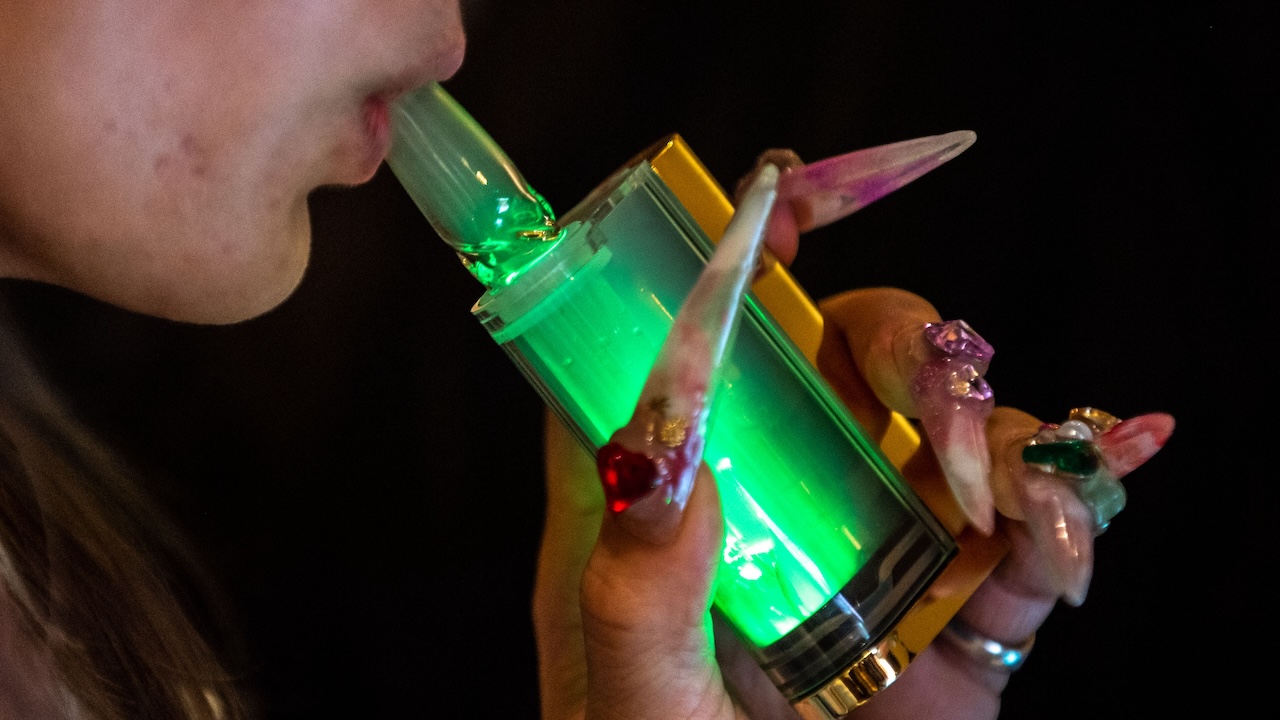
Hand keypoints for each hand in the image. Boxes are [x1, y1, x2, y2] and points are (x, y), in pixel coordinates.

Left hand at [532, 150, 1171, 719]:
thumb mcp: (630, 694)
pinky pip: (1034, 528)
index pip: (694, 343)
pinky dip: (1073, 502)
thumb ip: (637, 587)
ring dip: (993, 428)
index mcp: (681, 497)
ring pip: (954, 423)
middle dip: (902, 345)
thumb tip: (669, 451)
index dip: (736, 258)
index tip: (785, 193)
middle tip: (924, 402)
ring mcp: (883, 543)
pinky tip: (1066, 513)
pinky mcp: (964, 605)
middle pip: (847, 354)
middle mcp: (785, 495)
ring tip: (993, 497)